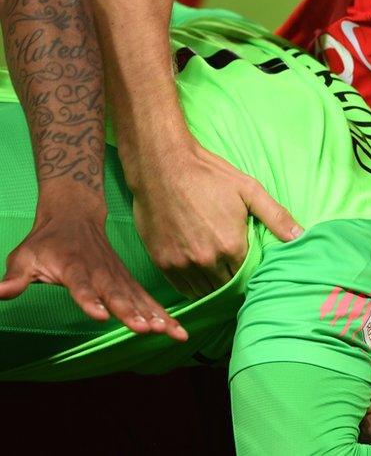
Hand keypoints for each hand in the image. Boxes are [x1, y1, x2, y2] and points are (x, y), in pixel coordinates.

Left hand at [0, 213, 186, 340]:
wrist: (75, 215)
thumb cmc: (47, 242)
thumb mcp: (24, 256)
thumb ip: (15, 278)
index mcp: (74, 267)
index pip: (82, 286)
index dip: (90, 300)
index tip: (100, 315)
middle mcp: (101, 272)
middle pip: (118, 294)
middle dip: (132, 312)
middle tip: (145, 329)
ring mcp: (118, 277)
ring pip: (138, 298)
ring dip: (155, 315)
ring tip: (170, 333)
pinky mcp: (128, 282)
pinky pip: (147, 299)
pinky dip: (163, 314)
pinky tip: (176, 331)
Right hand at [130, 141, 301, 299]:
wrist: (162, 165)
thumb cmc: (208, 175)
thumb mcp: (249, 190)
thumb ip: (276, 216)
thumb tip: (300, 236)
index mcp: (231, 246)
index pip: (248, 276)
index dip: (252, 274)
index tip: (252, 268)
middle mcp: (206, 260)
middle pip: (227, 287)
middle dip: (234, 282)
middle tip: (236, 272)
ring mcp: (181, 263)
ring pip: (204, 291)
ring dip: (214, 287)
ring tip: (219, 275)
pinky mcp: (162, 262)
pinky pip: (182, 288)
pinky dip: (193, 286)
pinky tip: (200, 275)